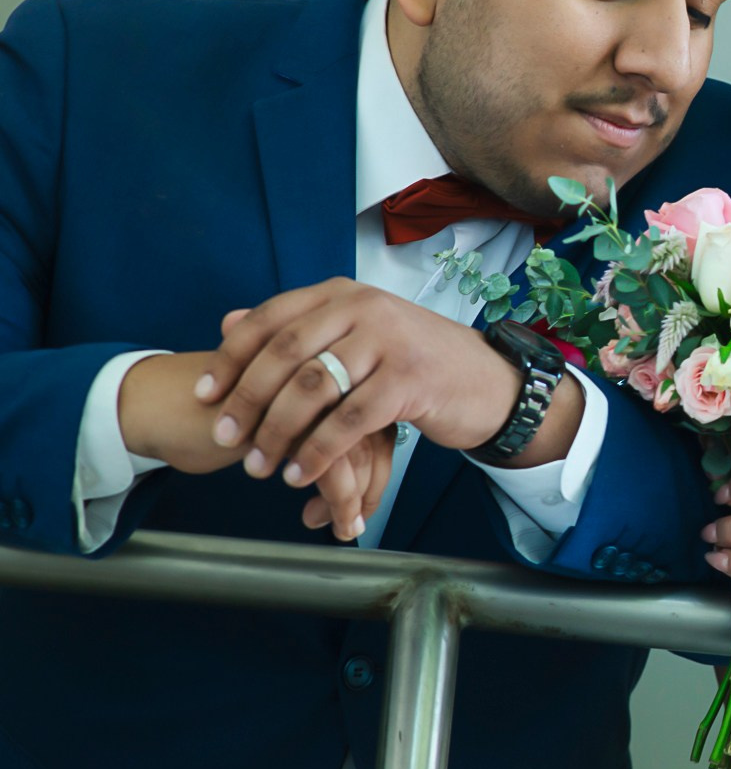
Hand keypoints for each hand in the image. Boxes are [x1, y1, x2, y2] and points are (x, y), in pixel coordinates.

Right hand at [120, 349, 396, 540]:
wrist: (158, 404)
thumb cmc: (219, 415)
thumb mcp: (275, 425)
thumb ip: (317, 439)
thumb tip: (357, 488)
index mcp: (325, 364)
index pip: (375, 415)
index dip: (378, 462)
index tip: (368, 498)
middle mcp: (322, 375)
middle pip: (374, 433)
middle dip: (372, 484)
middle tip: (357, 519)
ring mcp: (305, 397)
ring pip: (354, 451)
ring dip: (352, 497)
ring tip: (341, 527)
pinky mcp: (285, 423)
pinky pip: (329, 468)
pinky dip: (333, 500)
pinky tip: (314, 519)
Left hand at [193, 278, 524, 536]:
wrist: (489, 383)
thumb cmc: (417, 362)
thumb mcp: (357, 334)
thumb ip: (299, 328)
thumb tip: (228, 321)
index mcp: (344, 293)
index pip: (271, 318)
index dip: (231, 357)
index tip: (203, 393)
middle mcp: (365, 308)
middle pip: (285, 353)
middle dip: (247, 399)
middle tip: (225, 436)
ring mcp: (389, 341)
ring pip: (313, 388)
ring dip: (278, 432)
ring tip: (260, 465)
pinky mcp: (409, 380)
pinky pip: (348, 420)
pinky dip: (317, 451)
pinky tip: (301, 474)